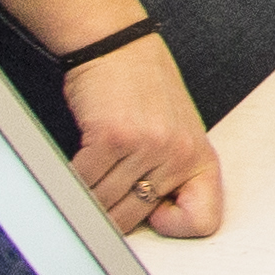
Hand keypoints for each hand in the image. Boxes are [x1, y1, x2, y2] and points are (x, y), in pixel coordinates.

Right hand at [64, 33, 223, 239]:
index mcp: (201, 157)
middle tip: (98, 203)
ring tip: (83, 187)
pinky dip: (73, 183)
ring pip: (106, 203)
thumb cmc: (145, 92)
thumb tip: (145, 224)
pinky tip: (74, 170)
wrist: (120, 48)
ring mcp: (148, 146)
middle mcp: (179, 153)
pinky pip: (85, 182)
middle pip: (135, 217)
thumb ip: (169, 176)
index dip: (173, 227)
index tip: (154, 215)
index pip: (202, 221)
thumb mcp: (176, 135)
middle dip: (111, 215)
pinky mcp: (114, 137)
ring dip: (87, 200)